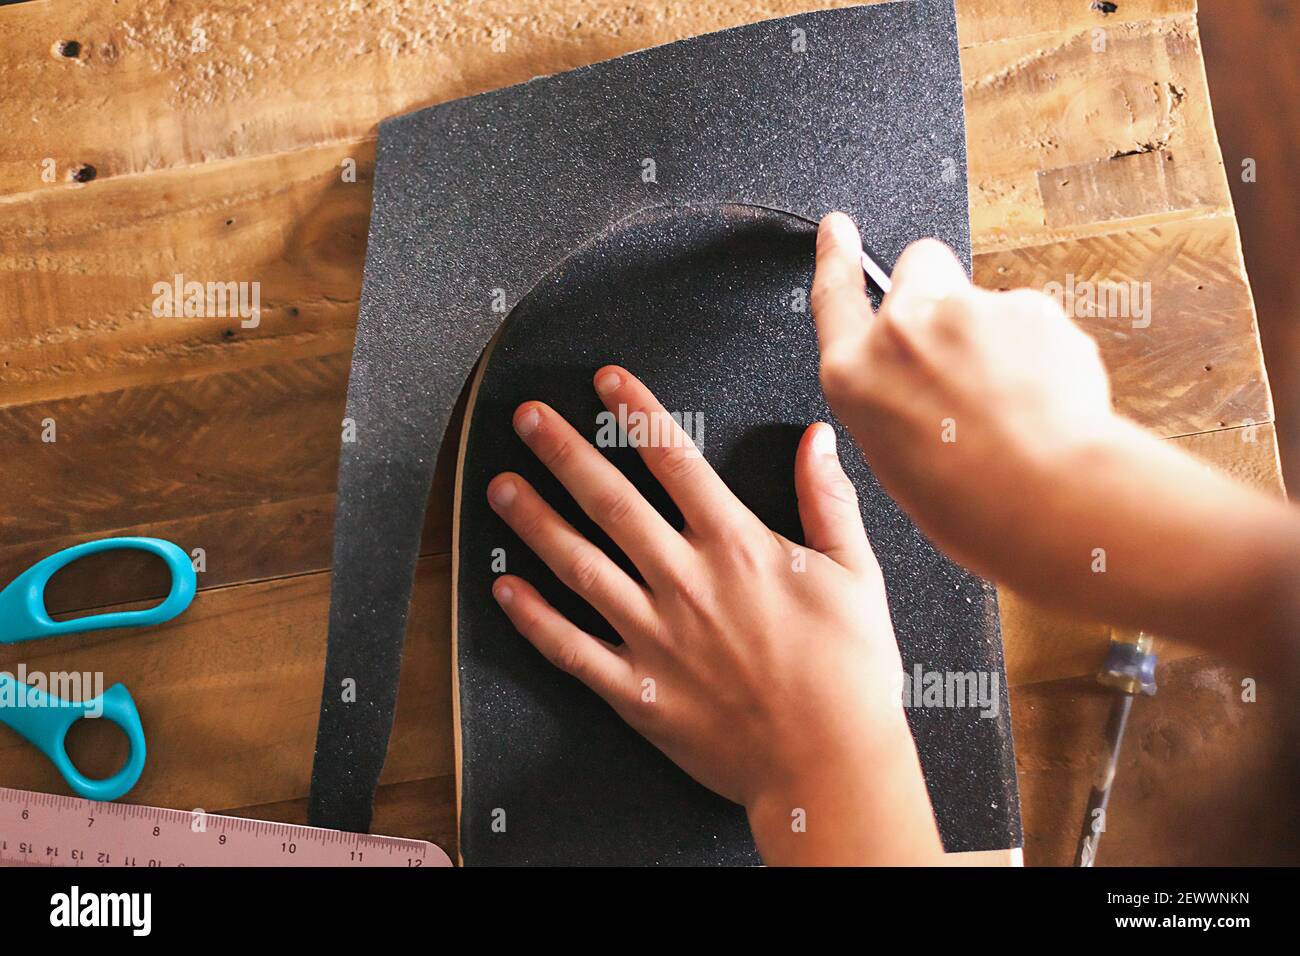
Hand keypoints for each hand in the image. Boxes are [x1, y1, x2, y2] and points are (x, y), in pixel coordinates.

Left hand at [487, 366, 943, 864]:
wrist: (829, 765)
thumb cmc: (849, 675)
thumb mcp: (856, 575)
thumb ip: (828, 501)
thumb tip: (817, 438)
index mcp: (736, 547)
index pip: (675, 459)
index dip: (636, 412)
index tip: (605, 381)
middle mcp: (685, 581)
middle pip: (610, 501)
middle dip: (563, 452)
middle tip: (526, 419)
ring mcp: (654, 635)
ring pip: (578, 565)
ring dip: (535, 521)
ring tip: (500, 487)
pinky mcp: (636, 689)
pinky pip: (570, 648)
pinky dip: (533, 618)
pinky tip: (504, 588)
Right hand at [812, 212, 1299, 661]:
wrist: (1041, 500)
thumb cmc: (968, 502)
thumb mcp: (895, 455)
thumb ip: (898, 396)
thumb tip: (929, 382)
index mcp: (855, 375)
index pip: (834, 297)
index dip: (835, 256)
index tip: (837, 228)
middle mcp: (900, 331)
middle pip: (917, 268)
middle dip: (941, 292)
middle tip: (966, 344)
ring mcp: (964, 311)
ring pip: (984, 300)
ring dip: (1000, 334)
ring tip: (1018, 401)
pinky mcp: (1027, 307)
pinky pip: (1035, 320)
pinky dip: (1044, 351)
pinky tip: (1049, 398)